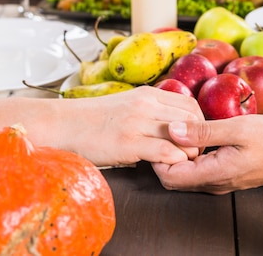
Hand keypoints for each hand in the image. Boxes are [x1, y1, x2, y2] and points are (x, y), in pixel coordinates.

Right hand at [60, 86, 204, 166]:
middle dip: (199, 139)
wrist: (63, 124)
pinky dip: (174, 162)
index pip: (190, 105)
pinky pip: (165, 153)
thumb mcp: (126, 105)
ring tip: (183, 163)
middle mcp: (146, 104)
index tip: (195, 139)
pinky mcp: (128, 143)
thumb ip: (149, 111)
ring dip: (189, 153)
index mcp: (147, 93)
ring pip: (183, 135)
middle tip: (194, 154)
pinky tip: (167, 168)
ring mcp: (137, 123)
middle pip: (192, 119)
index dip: (199, 124)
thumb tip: (172, 126)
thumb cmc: (94, 120)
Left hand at [152, 115, 262, 193]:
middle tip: (166, 127)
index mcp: (214, 174)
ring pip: (185, 173)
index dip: (157, 157)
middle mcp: (214, 183)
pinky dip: (190, 153)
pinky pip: (199, 168)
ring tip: (178, 126)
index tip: (160, 133)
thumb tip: (172, 130)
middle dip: (163, 155)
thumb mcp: (238, 129)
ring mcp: (220, 181)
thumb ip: (203, 131)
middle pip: (174, 178)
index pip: (169, 177)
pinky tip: (194, 132)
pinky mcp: (226, 174)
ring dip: (177, 154)